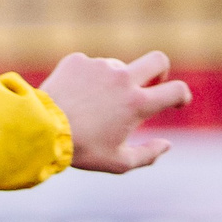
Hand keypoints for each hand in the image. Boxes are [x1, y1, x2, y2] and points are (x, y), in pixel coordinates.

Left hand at [40, 51, 191, 173]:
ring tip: (91, 107)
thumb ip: (147, 155)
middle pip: (159, 60)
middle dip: (160, 71)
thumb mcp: (116, 162)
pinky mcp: (77, 61)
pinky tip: (72, 97)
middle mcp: (123, 79)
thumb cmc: (80, 150)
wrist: (39, 130)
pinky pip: (88, 67)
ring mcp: (100, 66)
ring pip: (117, 68)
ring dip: (113, 83)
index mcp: (138, 103)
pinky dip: (85, 79)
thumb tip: (167, 145)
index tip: (177, 101)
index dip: (181, 96)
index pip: (176, 90)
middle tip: (150, 83)